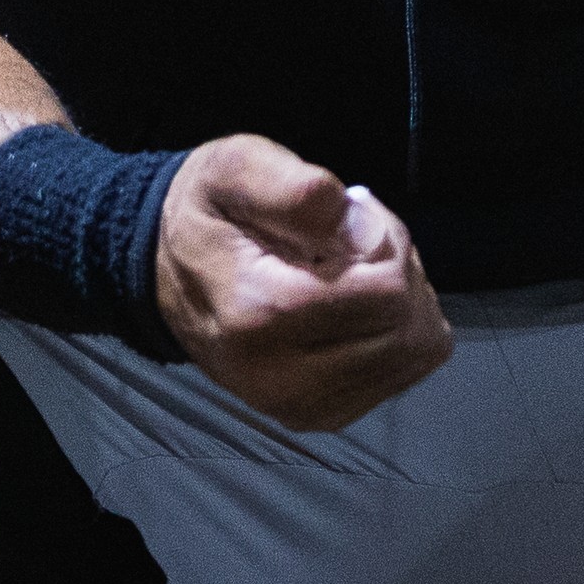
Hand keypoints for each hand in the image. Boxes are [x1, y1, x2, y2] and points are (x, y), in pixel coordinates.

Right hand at [153, 135, 453, 432]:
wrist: (170, 272)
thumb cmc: (211, 213)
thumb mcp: (240, 168)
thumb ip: (300, 194)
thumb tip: (365, 236)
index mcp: (260, 313)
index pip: (388, 292)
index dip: (387, 241)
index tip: (349, 217)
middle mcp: (280, 377)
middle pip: (407, 328)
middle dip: (399, 272)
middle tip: (354, 241)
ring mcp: (301, 406)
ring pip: (414, 353)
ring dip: (403, 303)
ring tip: (352, 272)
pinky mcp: (319, 415)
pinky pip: (403, 374)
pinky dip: (395, 334)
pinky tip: (354, 307)